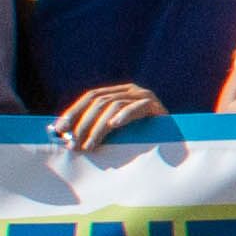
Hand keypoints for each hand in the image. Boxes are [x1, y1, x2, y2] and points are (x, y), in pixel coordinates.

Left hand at [50, 83, 171, 152]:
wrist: (176, 142)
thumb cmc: (142, 139)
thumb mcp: (116, 132)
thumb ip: (97, 129)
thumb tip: (64, 134)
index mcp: (119, 92)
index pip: (90, 96)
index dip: (74, 111)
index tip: (59, 128)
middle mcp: (130, 90)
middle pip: (99, 101)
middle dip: (83, 124)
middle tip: (73, 144)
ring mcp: (144, 96)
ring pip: (113, 106)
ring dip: (97, 128)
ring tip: (89, 146)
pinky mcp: (155, 105)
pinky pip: (136, 108)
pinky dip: (124, 115)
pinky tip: (113, 125)